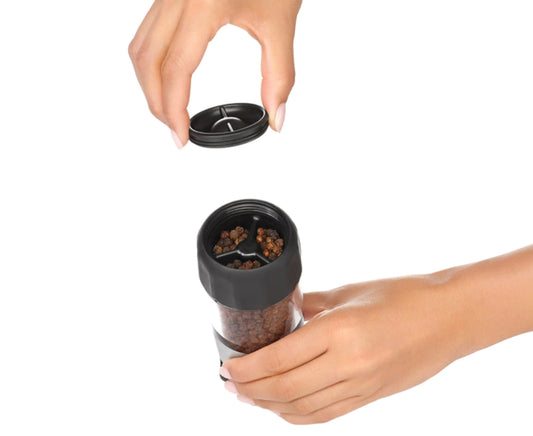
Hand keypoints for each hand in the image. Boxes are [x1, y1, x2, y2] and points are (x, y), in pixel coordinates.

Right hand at [128, 0, 301, 147]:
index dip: (175, 108)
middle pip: (147, 61)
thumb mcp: (281, 22)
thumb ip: (280, 75)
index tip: (181, 135)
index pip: (177, 68)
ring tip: (168, 110)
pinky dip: (151, 64)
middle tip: (174, 129)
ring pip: (140, 46)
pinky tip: (166, 79)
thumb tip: (277, 114)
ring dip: (148, 84)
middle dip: (156, 103)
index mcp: (205, 3)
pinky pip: (146, 33)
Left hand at [221, 274, 468, 423]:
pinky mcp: (370, 398)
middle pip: (284, 388)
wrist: (449, 319)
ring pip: (302, 408)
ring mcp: (361, 386)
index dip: (247, 367)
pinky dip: (297, 416)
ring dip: (269, 405)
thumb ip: (311, 305)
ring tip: (248, 397)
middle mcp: (348, 364)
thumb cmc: (403, 296)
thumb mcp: (350, 292)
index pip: (279, 358)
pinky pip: (326, 415)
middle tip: (229, 383)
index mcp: (340, 331)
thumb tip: (283, 313)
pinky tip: (282, 410)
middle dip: (250, 389)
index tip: (227, 366)